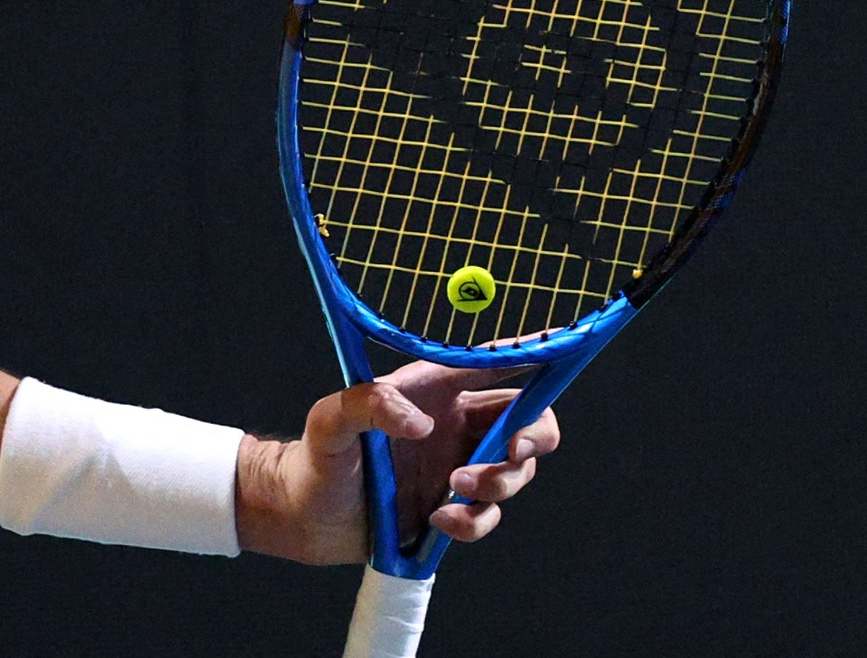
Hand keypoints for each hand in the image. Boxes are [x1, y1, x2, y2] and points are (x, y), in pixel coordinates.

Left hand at [234, 361, 561, 565]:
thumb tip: (422, 425)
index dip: (533, 351)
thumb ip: (368, 405)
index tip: (563, 344)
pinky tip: (439, 521)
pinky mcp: (453, 508)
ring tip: (453, 491)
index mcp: (432, 389)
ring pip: (516, 470)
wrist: (304, 517)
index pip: (493, 364)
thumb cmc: (315, 458)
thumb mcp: (329, 421)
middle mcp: (454, 425)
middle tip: (512, 450)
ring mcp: (458, 467)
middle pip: (526, 418)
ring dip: (498, 483)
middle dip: (534, 433)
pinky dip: (474, 522)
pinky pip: (488, 515)